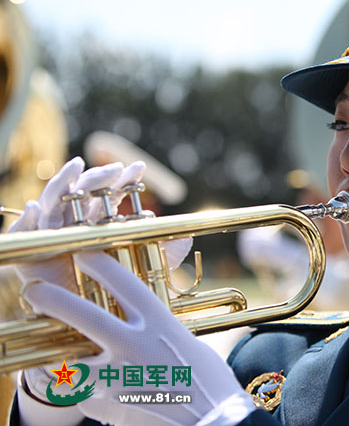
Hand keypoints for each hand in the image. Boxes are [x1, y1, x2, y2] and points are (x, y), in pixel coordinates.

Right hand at [11, 158, 187, 291]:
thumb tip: (187, 240)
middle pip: (83, 193)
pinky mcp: (30, 251)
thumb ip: (163, 255)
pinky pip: (23, 232)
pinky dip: (26, 218)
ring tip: (76, 167)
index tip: (140, 169)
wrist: (83, 319)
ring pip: (53, 202)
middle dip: (99, 177)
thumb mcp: (144, 271)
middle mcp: (74, 223)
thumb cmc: (113, 291)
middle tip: (116, 169)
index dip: (124, 181)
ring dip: (63, 182)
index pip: (111, 196)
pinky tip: (34, 207)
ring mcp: (50, 234)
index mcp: (99, 223)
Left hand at [23, 251, 255, 425]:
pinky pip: (88, 394)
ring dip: (60, 359)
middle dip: (54, 300)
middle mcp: (135, 344)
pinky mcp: (109, 405)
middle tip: (35, 292)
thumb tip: (141, 326)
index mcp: (159, 322)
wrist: (213, 419)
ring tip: (56, 357)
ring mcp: (119, 376)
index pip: (122, 281)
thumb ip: (158, 330)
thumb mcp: (186, 342)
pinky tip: (106, 395)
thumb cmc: (207, 380)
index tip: (83, 255)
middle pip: (84, 315)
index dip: (98, 263)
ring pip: (71, 362)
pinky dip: (91, 393)